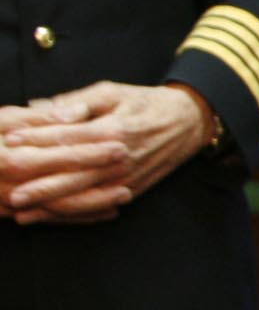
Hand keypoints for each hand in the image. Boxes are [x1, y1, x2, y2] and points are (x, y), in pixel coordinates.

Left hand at [0, 82, 210, 222]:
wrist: (190, 122)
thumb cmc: (146, 103)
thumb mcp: (114, 92)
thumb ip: (78, 102)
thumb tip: (44, 108)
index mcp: (114, 130)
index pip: (67, 136)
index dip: (35, 138)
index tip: (8, 140)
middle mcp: (120, 159)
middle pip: (71, 174)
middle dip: (36, 183)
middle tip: (8, 187)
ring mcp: (126, 179)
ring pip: (81, 196)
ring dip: (49, 205)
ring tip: (19, 210)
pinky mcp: (130, 191)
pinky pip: (96, 207)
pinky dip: (69, 215)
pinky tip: (45, 217)